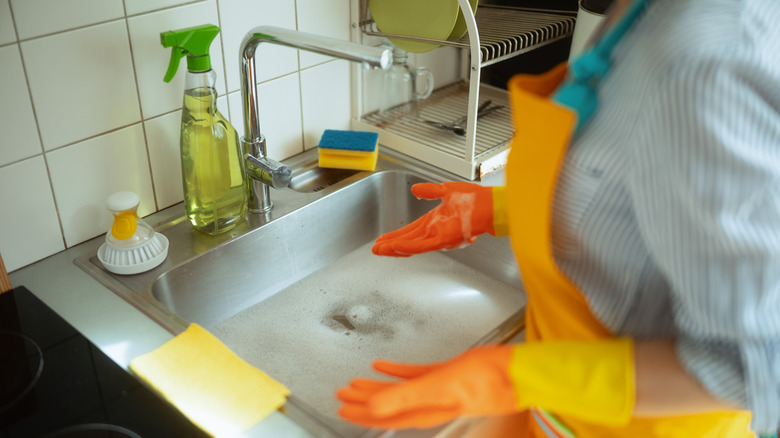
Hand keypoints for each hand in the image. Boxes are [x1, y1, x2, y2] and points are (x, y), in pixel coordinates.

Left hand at [336, 345, 516, 428]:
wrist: (519, 373)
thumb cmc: (487, 381)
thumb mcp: (440, 386)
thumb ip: (405, 397)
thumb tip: (372, 406)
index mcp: (425, 408)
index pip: (384, 414)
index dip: (361, 412)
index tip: (341, 409)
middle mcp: (428, 402)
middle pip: (387, 404)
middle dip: (363, 401)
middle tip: (341, 396)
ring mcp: (437, 389)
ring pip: (398, 391)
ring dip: (377, 387)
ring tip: (356, 383)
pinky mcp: (447, 375)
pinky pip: (414, 375)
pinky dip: (396, 371)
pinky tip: (384, 366)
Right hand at [372, 182, 502, 256]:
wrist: (491, 206)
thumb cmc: (476, 199)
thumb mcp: (446, 190)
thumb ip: (429, 191)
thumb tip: (415, 189)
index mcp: (435, 220)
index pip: (411, 229)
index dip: (396, 235)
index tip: (384, 238)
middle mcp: (435, 230)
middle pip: (407, 240)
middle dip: (390, 245)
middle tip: (376, 249)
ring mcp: (438, 237)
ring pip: (411, 245)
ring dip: (394, 248)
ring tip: (380, 250)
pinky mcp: (443, 240)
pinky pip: (421, 245)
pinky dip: (408, 247)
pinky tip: (396, 248)